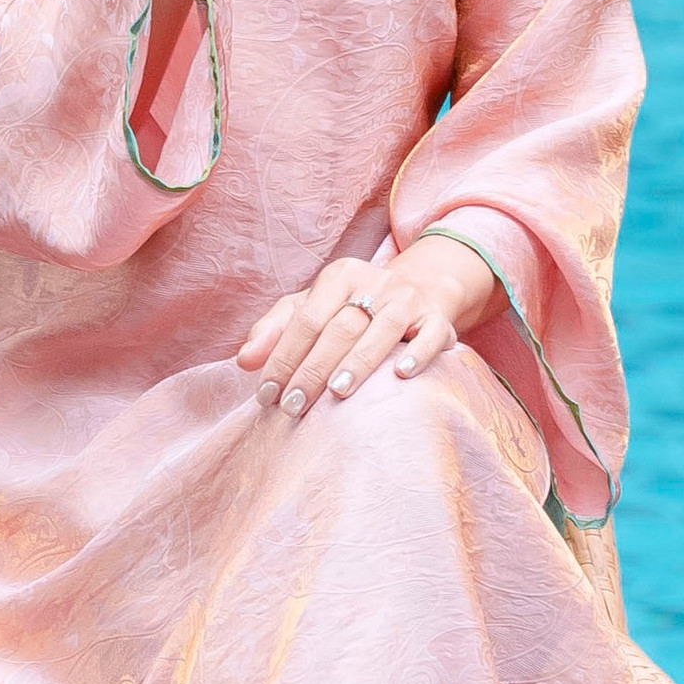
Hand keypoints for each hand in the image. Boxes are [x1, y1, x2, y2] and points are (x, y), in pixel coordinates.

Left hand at [235, 236, 501, 419]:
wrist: (423, 289)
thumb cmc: (354, 307)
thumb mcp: (314, 308)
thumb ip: (276, 330)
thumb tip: (243, 361)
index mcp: (339, 276)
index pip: (305, 318)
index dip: (283, 357)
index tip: (267, 396)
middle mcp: (374, 282)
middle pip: (339, 326)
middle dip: (313, 368)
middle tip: (293, 407)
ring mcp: (408, 299)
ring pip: (382, 328)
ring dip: (358, 361)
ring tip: (336, 393)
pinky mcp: (439, 317)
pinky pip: (431, 334)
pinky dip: (417, 353)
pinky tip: (400, 374)